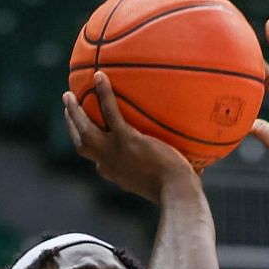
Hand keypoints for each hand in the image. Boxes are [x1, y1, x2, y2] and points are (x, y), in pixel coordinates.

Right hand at [62, 72, 198, 200]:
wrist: (177, 192)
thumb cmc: (180, 192)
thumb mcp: (172, 184)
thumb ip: (176, 172)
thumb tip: (199, 168)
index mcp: (118, 175)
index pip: (100, 163)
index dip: (95, 154)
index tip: (94, 145)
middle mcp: (109, 165)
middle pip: (82, 145)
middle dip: (73, 128)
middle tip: (68, 110)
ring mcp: (114, 151)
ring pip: (84, 129)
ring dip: (74, 111)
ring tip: (68, 95)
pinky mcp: (125, 139)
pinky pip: (109, 111)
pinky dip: (103, 94)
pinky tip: (101, 76)